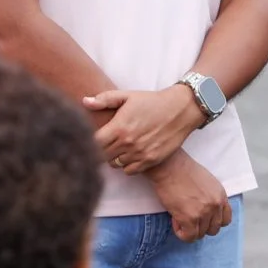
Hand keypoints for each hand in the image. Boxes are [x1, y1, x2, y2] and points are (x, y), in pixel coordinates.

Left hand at [85, 85, 203, 174]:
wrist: (182, 109)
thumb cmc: (153, 101)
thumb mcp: (128, 96)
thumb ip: (105, 99)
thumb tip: (85, 102)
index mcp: (119, 127)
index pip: (93, 143)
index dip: (91, 140)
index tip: (97, 136)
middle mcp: (128, 142)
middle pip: (102, 155)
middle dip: (102, 149)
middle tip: (108, 142)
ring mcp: (140, 153)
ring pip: (115, 164)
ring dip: (114, 157)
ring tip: (120, 147)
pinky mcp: (151, 160)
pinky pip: (129, 170)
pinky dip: (127, 165)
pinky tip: (131, 154)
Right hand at [144, 151, 232, 242]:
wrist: (170, 166)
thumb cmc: (183, 171)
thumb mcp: (207, 183)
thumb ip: (211, 197)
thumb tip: (204, 211)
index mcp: (221, 195)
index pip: (226, 219)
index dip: (213, 221)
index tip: (202, 219)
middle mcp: (216, 205)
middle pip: (213, 229)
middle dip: (200, 227)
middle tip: (188, 218)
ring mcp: (204, 212)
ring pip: (200, 234)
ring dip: (189, 229)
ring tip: (180, 217)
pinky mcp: (190, 218)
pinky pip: (189, 236)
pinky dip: (181, 233)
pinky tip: (175, 220)